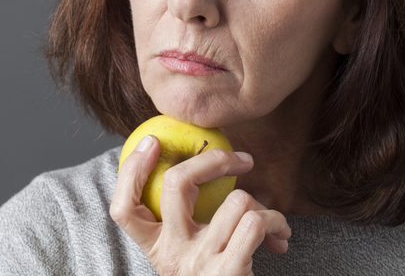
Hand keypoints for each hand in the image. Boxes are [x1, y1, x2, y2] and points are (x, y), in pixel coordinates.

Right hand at [110, 135, 290, 275]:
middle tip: (242, 160)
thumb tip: (198, 162)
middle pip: (175, 184)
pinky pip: (256, 222)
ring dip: (262, 203)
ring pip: (235, 200)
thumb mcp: (188, 255)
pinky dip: (276, 220)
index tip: (151, 142)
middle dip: (214, 159)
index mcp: (155, 248)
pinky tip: (280, 234)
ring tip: (268, 219)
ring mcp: (200, 263)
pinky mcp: (230, 272)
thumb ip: (184, 221)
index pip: (123, 208)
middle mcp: (172, 254)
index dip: (131, 170)